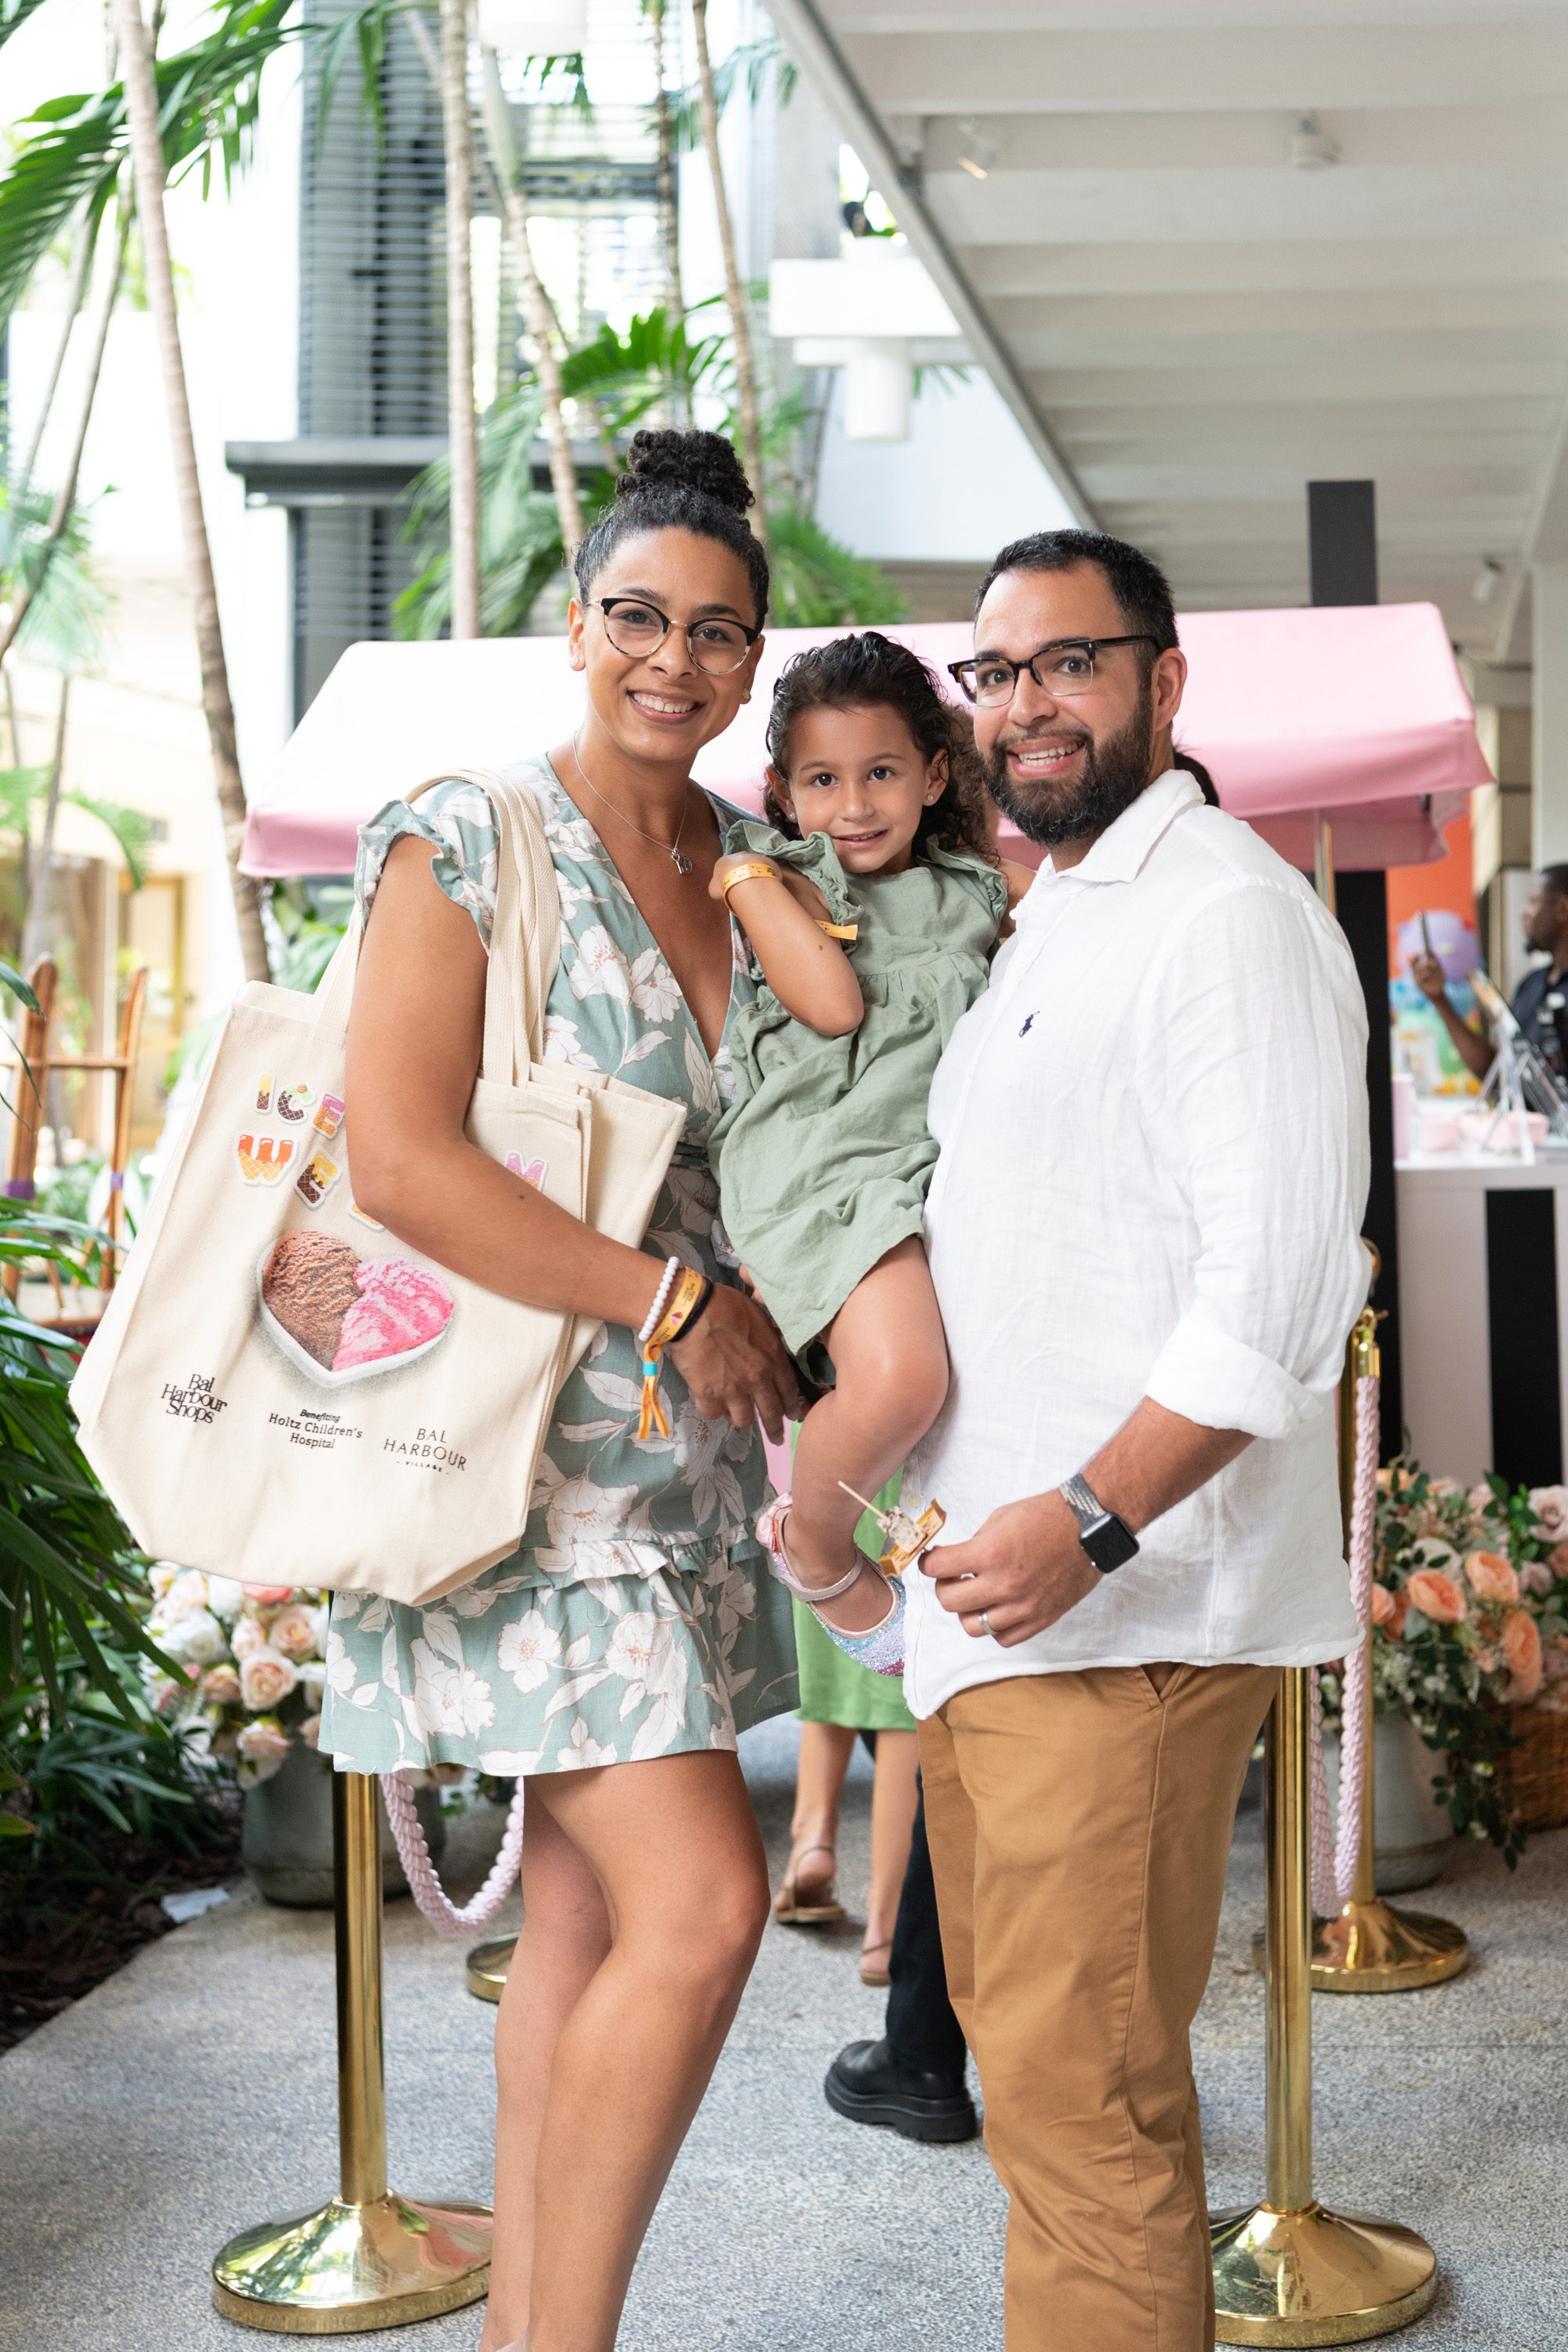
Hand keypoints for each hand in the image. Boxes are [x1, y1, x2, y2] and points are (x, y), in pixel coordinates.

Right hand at [668, 1282, 804, 1440]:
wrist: (693, 1312)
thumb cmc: (726, 1306)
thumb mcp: (759, 1318)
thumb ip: (768, 1339)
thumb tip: (770, 1348)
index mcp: (772, 1358)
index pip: (789, 1390)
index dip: (792, 1405)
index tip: (794, 1415)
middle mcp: (757, 1379)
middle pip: (771, 1413)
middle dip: (775, 1429)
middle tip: (776, 1439)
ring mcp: (733, 1390)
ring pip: (743, 1420)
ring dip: (741, 1417)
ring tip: (736, 1414)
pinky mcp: (708, 1395)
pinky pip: (714, 1414)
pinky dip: (713, 1410)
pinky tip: (711, 1403)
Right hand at [709, 853, 777, 904]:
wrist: (747, 881)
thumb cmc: (725, 885)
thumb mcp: (713, 890)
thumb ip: (717, 887)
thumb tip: (721, 888)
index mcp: (723, 861)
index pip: (724, 868)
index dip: (728, 878)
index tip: (731, 888)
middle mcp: (740, 855)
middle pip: (741, 864)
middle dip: (743, 874)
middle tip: (745, 889)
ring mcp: (756, 857)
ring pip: (755, 866)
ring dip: (756, 875)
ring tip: (757, 890)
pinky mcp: (770, 862)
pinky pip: (768, 871)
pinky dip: (767, 879)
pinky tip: (767, 888)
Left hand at [921, 1492, 1100, 1646]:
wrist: (1090, 1526)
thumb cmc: (1047, 1516)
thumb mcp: (1000, 1518)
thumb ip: (975, 1543)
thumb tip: (956, 1561)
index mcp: (990, 1553)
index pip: (937, 1568)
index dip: (928, 1563)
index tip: (932, 1561)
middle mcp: (1004, 1584)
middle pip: (950, 1602)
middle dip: (944, 1587)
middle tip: (952, 1577)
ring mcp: (1023, 1606)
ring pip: (973, 1627)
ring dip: (967, 1610)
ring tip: (976, 1595)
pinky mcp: (1041, 1619)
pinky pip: (1003, 1638)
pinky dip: (994, 1627)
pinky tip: (998, 1608)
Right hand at [1410, 951, 1448, 1005]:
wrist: (1440, 991)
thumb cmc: (1439, 979)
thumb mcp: (1439, 968)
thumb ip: (1435, 960)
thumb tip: (1431, 950)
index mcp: (1419, 969)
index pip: (1414, 960)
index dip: (1416, 955)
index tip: (1422, 950)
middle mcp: (1416, 973)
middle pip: (1415, 964)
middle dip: (1423, 961)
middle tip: (1431, 961)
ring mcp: (1416, 979)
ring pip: (1418, 970)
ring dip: (1426, 967)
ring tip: (1433, 969)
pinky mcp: (1418, 984)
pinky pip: (1420, 977)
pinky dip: (1425, 975)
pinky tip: (1429, 976)